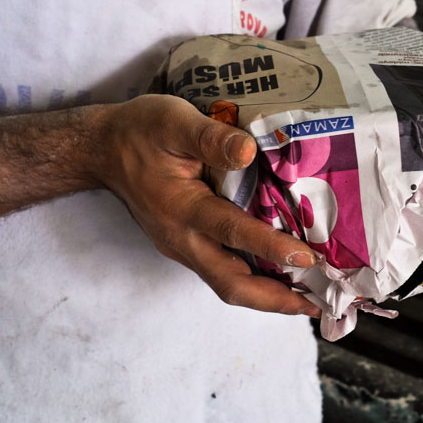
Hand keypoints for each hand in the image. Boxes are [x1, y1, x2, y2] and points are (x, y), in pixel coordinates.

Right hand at [97, 94, 320, 316]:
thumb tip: (247, 151)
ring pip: (228, 283)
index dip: (270, 248)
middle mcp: (181, 239)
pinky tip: (283, 275)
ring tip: (312, 298)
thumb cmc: (140, 131)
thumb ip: (210, 138)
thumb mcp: (173, 120)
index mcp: (180, 208)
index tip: (307, 258)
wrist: (102, 150)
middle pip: (231, 285)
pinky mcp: (187, 246)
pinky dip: (255, 279)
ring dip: (269, 296)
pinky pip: (224, 271)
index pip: (231, 233)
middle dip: (277, 300)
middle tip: (320, 302)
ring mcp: (183, 247)